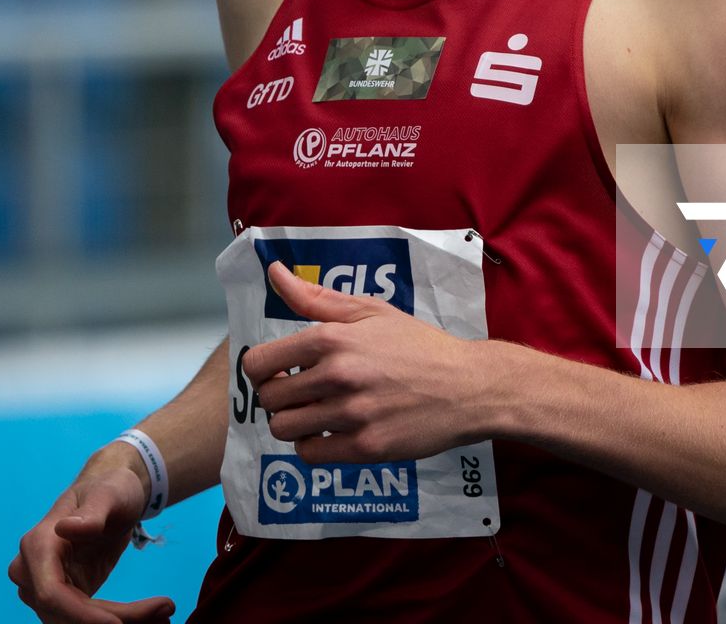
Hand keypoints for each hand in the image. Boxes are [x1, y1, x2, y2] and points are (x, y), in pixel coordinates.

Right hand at [8, 457, 174, 622]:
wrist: (112, 494)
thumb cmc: (109, 487)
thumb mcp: (109, 493)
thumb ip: (92, 512)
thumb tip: (66, 529)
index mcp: (38, 544)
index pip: (51, 593)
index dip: (82, 615)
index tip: (119, 623)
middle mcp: (32, 571)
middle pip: (66, 614)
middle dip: (113, 620)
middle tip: (164, 614)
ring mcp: (45, 587)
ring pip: (76, 623)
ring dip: (120, 622)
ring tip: (163, 616)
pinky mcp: (65, 597)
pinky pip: (87, 619)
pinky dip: (119, 620)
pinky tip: (152, 615)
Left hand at [242, 261, 500, 464]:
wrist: (468, 386)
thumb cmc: (418, 345)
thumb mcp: (371, 311)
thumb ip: (315, 298)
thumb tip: (272, 272)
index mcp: (333, 338)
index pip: (257, 363)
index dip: (261, 369)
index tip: (279, 370)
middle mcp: (338, 376)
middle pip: (269, 398)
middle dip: (278, 396)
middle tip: (302, 392)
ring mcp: (351, 415)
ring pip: (284, 429)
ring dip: (294, 422)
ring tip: (316, 412)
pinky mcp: (365, 448)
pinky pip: (309, 454)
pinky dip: (313, 445)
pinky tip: (332, 431)